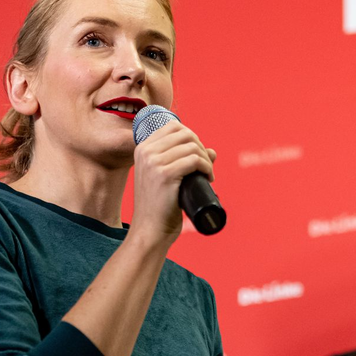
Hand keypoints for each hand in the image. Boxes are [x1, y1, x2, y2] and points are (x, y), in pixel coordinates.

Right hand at [129, 121, 215, 240]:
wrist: (150, 229)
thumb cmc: (160, 205)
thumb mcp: (167, 177)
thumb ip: (183, 160)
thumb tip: (212, 151)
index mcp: (142, 148)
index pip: (174, 126)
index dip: (192, 138)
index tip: (197, 156)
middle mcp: (146, 152)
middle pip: (185, 134)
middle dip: (201, 148)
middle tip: (205, 167)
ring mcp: (154, 162)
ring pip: (192, 146)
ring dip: (206, 160)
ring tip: (207, 175)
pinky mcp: (166, 174)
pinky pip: (195, 160)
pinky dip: (207, 167)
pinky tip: (208, 178)